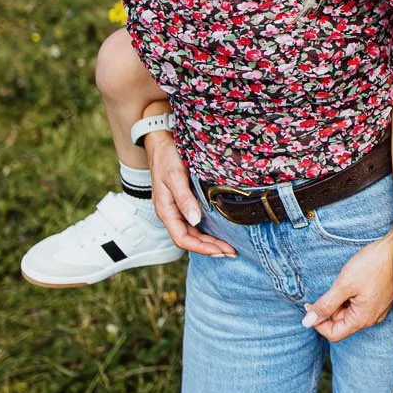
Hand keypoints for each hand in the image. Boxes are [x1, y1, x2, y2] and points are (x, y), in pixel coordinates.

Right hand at [144, 130, 236, 257]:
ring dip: (209, 242)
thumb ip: (184, 198)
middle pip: (189, 239)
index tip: (222, 250)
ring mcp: (176, 208)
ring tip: (228, 247)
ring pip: (192, 233)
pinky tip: (219, 232)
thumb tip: (195, 220)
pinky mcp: (183, 202)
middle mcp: (170, 213)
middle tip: (232, 253)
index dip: (202, 248)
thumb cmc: (167, 157)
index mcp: (165, 210)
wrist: (161, 140)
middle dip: (209, 248)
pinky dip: (207, 231)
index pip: (183, 239)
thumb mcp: (175, 176)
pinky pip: (194, 223)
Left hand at [303, 230, 392, 340]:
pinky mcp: (380, 299)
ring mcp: (377, 309)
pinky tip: (352, 281)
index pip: (333, 334)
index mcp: (362, 319)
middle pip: (341, 323)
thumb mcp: (344, 284)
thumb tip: (307, 322)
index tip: (310, 305)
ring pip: (350, 313)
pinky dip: (350, 296)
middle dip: (329, 309)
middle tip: (328, 289)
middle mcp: (371, 318)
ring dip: (340, 301)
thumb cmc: (373, 265)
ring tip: (343, 281)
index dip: (318, 322)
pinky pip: (359, 305)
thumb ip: (325, 305)